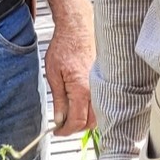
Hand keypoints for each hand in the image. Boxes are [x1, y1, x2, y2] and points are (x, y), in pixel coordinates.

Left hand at [43, 9, 95, 135]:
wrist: (78, 28)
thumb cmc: (65, 46)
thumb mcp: (53, 75)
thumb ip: (58, 100)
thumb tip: (59, 119)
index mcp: (82, 90)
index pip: (76, 122)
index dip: (65, 131)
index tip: (57, 131)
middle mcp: (96, 90)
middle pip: (90, 123)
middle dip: (75, 128)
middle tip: (62, 125)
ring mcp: (103, 86)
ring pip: (98, 116)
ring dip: (85, 120)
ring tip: (70, 115)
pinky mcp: (106, 82)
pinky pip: (102, 103)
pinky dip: (93, 110)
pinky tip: (82, 105)